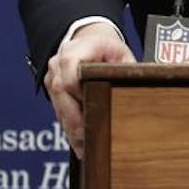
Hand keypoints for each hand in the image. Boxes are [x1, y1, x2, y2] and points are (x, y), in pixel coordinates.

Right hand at [44, 22, 134, 157]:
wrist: (89, 39)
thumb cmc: (108, 49)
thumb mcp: (122, 56)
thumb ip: (126, 73)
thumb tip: (136, 94)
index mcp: (77, 49)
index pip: (71, 74)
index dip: (80, 95)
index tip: (93, 114)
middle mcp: (59, 61)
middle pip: (62, 94)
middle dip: (75, 120)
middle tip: (88, 143)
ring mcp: (52, 74)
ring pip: (58, 105)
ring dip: (71, 128)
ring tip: (86, 149)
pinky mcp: (51, 87)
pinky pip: (57, 109)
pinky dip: (69, 126)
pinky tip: (80, 143)